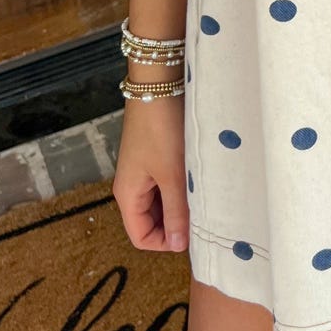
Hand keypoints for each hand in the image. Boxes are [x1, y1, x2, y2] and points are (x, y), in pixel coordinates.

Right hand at [113, 94, 190, 254]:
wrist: (158, 85)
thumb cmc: (162, 128)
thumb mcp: (172, 174)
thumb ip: (176, 211)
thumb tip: (178, 244)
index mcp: (127, 195)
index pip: (141, 237)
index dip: (165, 242)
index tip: (193, 234)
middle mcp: (132, 186)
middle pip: (151, 222)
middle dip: (175, 223)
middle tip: (203, 214)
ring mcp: (143, 171)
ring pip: (162, 203)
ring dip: (181, 204)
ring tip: (203, 195)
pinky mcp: (155, 157)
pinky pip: (167, 184)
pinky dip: (182, 188)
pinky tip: (199, 180)